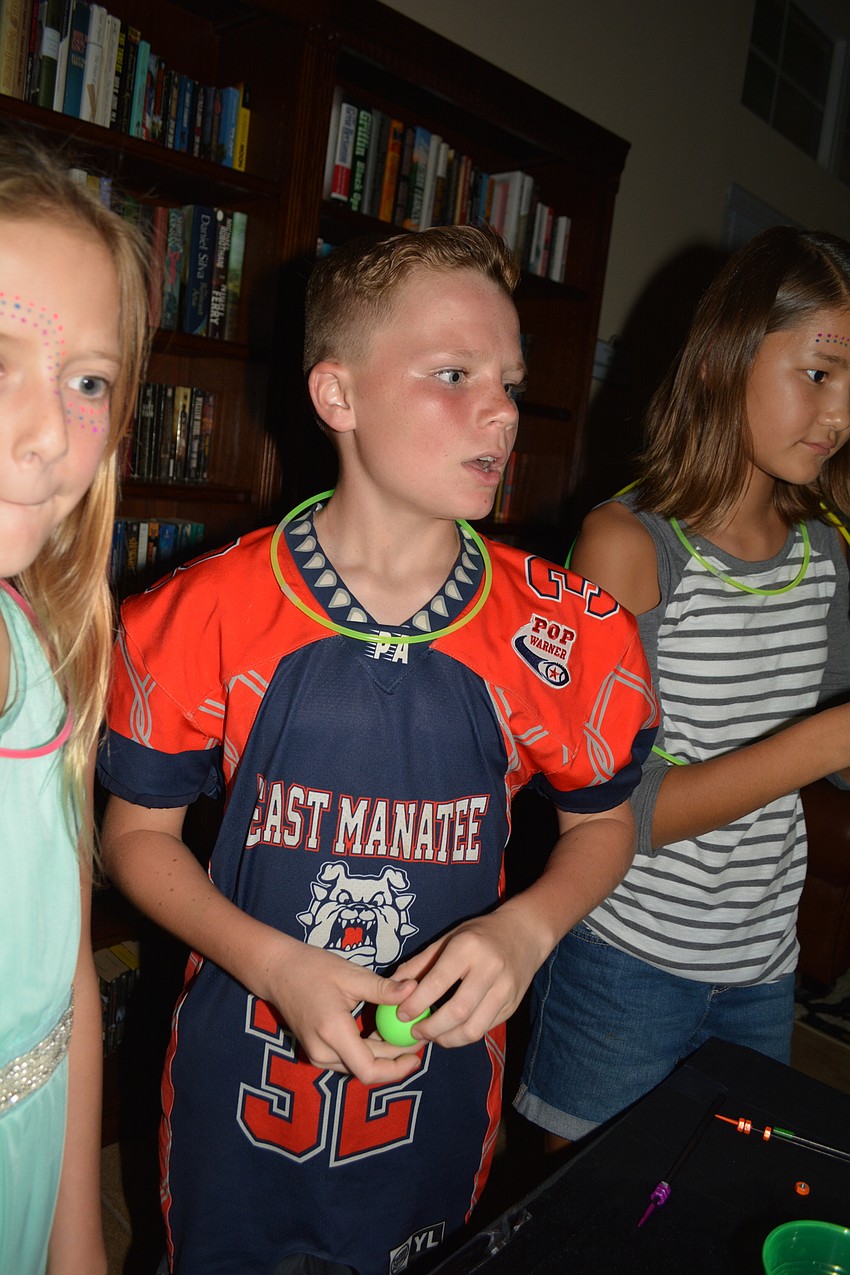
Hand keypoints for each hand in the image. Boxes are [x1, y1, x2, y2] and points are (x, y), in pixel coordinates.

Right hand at [259, 933, 424, 1083]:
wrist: (276, 971)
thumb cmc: (312, 968)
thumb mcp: (351, 975)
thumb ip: (384, 989)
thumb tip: (415, 990)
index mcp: (333, 1033)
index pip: (369, 1070)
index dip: (397, 1069)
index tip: (417, 1055)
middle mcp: (322, 1052)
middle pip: (366, 1070)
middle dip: (395, 1059)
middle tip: (417, 1039)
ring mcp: (316, 1055)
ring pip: (357, 1066)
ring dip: (382, 1055)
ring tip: (403, 1034)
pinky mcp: (315, 1051)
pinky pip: (347, 1059)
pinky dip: (367, 1051)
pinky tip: (381, 1032)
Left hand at [388, 904, 542, 1048]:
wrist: (524, 933)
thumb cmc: (479, 934)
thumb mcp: (448, 939)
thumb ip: (420, 964)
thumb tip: (392, 986)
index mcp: (468, 947)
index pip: (438, 982)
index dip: (416, 1003)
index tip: (401, 1015)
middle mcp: (490, 969)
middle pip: (458, 1011)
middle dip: (431, 1029)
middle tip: (415, 1032)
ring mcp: (505, 989)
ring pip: (474, 1028)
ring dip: (448, 1039)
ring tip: (432, 1036)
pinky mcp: (513, 1006)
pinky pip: (485, 1029)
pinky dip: (464, 1036)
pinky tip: (451, 1031)